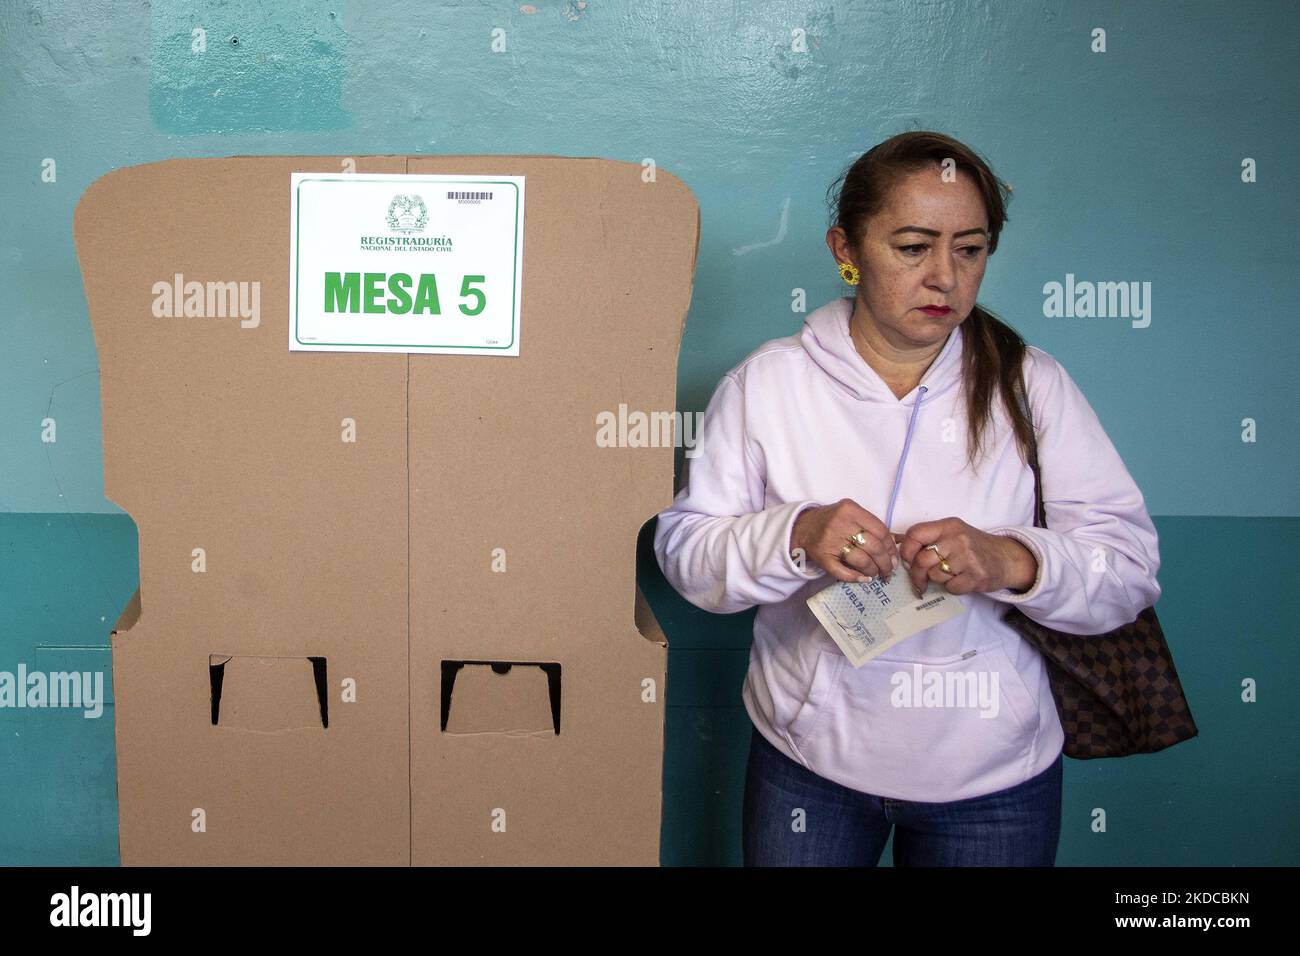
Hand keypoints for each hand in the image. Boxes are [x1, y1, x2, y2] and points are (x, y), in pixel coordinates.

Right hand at [791, 499, 899, 583]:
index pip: (880, 531)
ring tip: (876, 574)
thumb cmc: (832, 521)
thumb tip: (900, 540)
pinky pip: (842, 572)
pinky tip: (864, 579)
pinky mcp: (822, 556)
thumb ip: (874, 526)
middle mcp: (840, 524)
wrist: (801, 527)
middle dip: (885, 563)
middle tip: (888, 571)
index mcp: (850, 510)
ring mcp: (830, 541)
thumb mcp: (852, 516)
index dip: (891, 547)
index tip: (894, 558)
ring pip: (861, 560)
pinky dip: (856, 577)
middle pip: (873, 547)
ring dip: (873, 570)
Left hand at [893, 517, 1037, 597]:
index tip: (907, 561)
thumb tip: (894, 541)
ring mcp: (969, 557)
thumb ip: (926, 537)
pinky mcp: (977, 576)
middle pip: (922, 560)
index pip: (915, 534)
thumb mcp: (951, 534)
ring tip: (948, 575)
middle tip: (919, 580)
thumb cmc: (972, 547)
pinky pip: (950, 587)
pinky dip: (951, 588)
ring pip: (934, 575)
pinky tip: (960, 581)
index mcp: (948, 526)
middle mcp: (958, 538)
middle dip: (916, 574)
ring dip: (936, 580)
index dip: (906, 551)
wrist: (1006, 558)